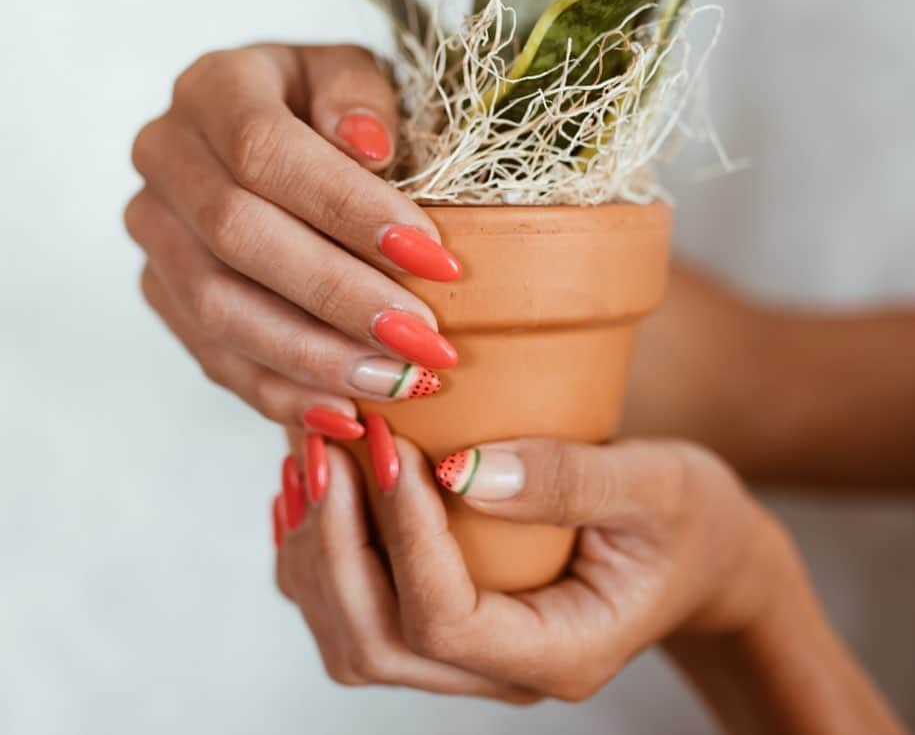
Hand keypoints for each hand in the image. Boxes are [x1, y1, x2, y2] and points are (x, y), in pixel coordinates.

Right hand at [125, 44, 460, 429]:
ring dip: (314, 357)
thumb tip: (368, 147)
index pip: (267, 153)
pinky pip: (212, 355)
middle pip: (239, 237)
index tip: (435, 259)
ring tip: (396, 383)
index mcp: (213, 87)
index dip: (350, 210)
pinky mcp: (161, 292)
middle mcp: (166, 156)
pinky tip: (344, 412)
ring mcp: (155, 231)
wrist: (269, 135)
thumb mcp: (353, 76)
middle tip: (424, 340)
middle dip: (341, 296)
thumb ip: (359, 97)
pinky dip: (280, 392)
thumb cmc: (327, 106)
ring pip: (218, 308)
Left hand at [273, 422, 783, 702]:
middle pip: (377, 642)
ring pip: (352, 634)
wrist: (697, 552)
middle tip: (326, 448)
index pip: (447, 619)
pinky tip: (315, 487)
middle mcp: (500, 670)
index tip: (391, 444)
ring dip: (316, 548)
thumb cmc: (689, 520)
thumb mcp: (657, 487)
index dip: (405, 532)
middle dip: (335, 543)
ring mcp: (468, 654)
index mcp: (559, 650)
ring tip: (311, 457)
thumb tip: (462, 468)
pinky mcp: (446, 623)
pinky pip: (356, 607)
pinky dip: (321, 550)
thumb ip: (569, 480)